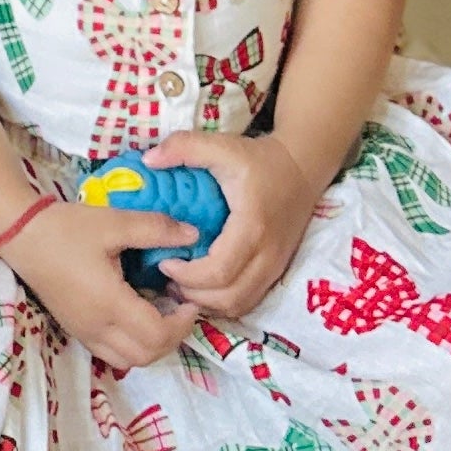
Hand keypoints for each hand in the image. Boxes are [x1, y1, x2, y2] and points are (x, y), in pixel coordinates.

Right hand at [6, 201, 204, 373]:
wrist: (21, 235)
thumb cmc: (67, 229)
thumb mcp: (113, 222)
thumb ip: (155, 229)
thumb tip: (194, 236)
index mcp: (109, 304)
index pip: (158, 335)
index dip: (182, 322)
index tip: (190, 298)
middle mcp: (98, 328)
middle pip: (147, 356)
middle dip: (172, 337)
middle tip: (180, 307)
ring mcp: (85, 333)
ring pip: (130, 360)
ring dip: (153, 345)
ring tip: (160, 312)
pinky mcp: (77, 330)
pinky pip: (113, 353)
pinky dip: (133, 344)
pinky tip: (136, 313)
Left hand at [150, 132, 324, 323]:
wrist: (302, 168)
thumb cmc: (259, 159)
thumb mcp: (222, 145)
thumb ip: (184, 147)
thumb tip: (148, 161)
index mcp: (251, 227)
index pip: (218, 271)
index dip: (187, 274)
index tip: (164, 260)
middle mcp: (267, 255)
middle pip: (228, 297)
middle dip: (192, 293)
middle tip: (168, 275)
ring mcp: (275, 267)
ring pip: (238, 305)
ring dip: (207, 302)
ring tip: (182, 283)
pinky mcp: (276, 272)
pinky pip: (248, 302)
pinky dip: (223, 302)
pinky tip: (204, 286)